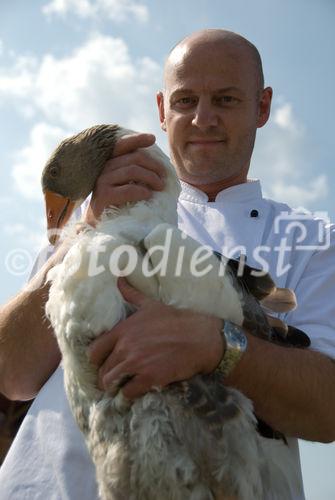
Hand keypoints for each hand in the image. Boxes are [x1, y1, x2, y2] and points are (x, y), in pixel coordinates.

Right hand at [84, 133, 165, 225]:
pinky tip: (149, 195)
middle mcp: (103, 169)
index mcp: (109, 163)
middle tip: (164, 177)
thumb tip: (159, 166)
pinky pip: (128, 189)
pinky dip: (142, 191)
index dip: (136, 139)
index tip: (151, 138)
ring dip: (151, 178)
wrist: (103, 228)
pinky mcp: (103, 196)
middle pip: (134, 158)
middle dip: (153, 165)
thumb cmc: (119, 206)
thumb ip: (136, 172)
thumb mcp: (128, 185)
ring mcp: (102, 182)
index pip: (121, 145)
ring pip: (132, 170)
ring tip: (160, 187)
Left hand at [88, 278, 223, 398]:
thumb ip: (131, 294)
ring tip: (122, 388)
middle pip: (103, 370)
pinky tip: (136, 391)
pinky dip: (130, 395)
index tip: (105, 363)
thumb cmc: (176, 320)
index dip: (97, 360)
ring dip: (116, 388)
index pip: (94, 351)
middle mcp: (126, 347)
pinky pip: (129, 393)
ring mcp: (136, 363)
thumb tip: (119, 278)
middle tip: (115, 379)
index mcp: (123, 330)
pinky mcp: (149, 378)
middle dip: (107, 377)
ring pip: (112, 383)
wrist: (200, 338)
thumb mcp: (151, 305)